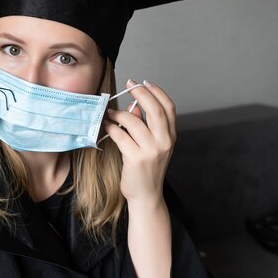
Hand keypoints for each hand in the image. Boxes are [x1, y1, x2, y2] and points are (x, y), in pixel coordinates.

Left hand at [103, 79, 176, 205]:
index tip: (144, 82)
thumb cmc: (146, 169)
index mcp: (171, 136)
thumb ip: (144, 125)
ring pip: (133, 121)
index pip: (169, 107)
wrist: (146, 196)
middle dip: (140, 93)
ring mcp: (151, 150)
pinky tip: (107, 126)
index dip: (157, 91)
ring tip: (110, 112)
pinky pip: (120, 135)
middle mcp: (165, 142)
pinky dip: (111, 128)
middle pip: (155, 109)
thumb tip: (133, 106)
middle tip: (128, 84)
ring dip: (119, 113)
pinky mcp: (136, 158)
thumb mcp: (151, 145)